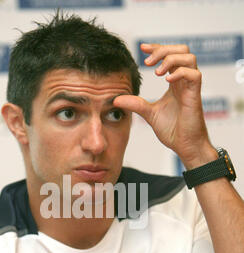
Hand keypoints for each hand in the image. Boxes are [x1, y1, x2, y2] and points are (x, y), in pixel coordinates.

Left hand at [114, 43, 216, 167]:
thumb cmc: (172, 130)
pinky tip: (167, 81)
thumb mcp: (149, 114)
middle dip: (163, 50)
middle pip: (182, 50)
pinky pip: (194, 74)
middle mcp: (184, 81)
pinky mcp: (195, 95)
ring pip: (189, 57)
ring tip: (157, 73)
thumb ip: (135, 104)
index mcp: (175, 83)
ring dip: (171, 59)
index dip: (157, 48)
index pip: (169, 55)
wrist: (185, 146)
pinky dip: (180, 73)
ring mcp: (191, 87)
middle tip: (148, 62)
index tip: (142, 49)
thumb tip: (115, 99)